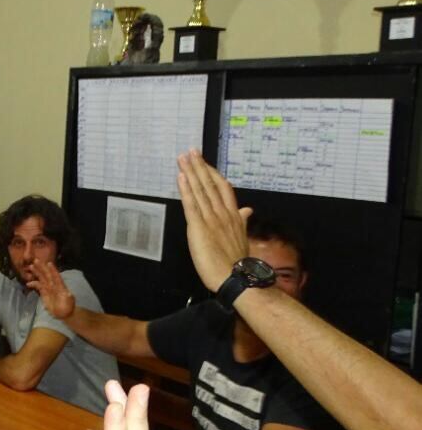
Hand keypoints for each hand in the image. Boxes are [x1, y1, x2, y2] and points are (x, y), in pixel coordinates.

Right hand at [26, 260, 75, 318]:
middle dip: (42, 267)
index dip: (53, 270)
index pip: (56, 277)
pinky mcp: (44, 293)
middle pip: (47, 275)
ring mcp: (48, 288)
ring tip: (31, 266)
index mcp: (60, 286)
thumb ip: (68, 297)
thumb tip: (69, 293)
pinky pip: (38, 286)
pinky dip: (33, 284)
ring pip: (42, 278)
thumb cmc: (68, 306)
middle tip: (36, 260)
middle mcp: (54, 285)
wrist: (64, 313)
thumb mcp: (69, 301)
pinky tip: (28, 283)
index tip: (49, 263)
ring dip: (37, 272)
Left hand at [176, 150, 251, 292]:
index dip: (212, 173)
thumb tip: (248, 209)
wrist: (236, 277)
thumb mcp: (242, 237)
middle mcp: (222, 213)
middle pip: (210, 184)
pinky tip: (181, 177)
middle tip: (190, 151)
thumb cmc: (237, 261)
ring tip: (183, 158)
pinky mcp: (199, 227)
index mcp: (233, 215)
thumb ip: (242, 221)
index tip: (204, 162)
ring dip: (191, 172)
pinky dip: (186, 190)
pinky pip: (191, 205)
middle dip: (199, 167)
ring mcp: (211, 218)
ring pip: (200, 190)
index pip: (222, 188)